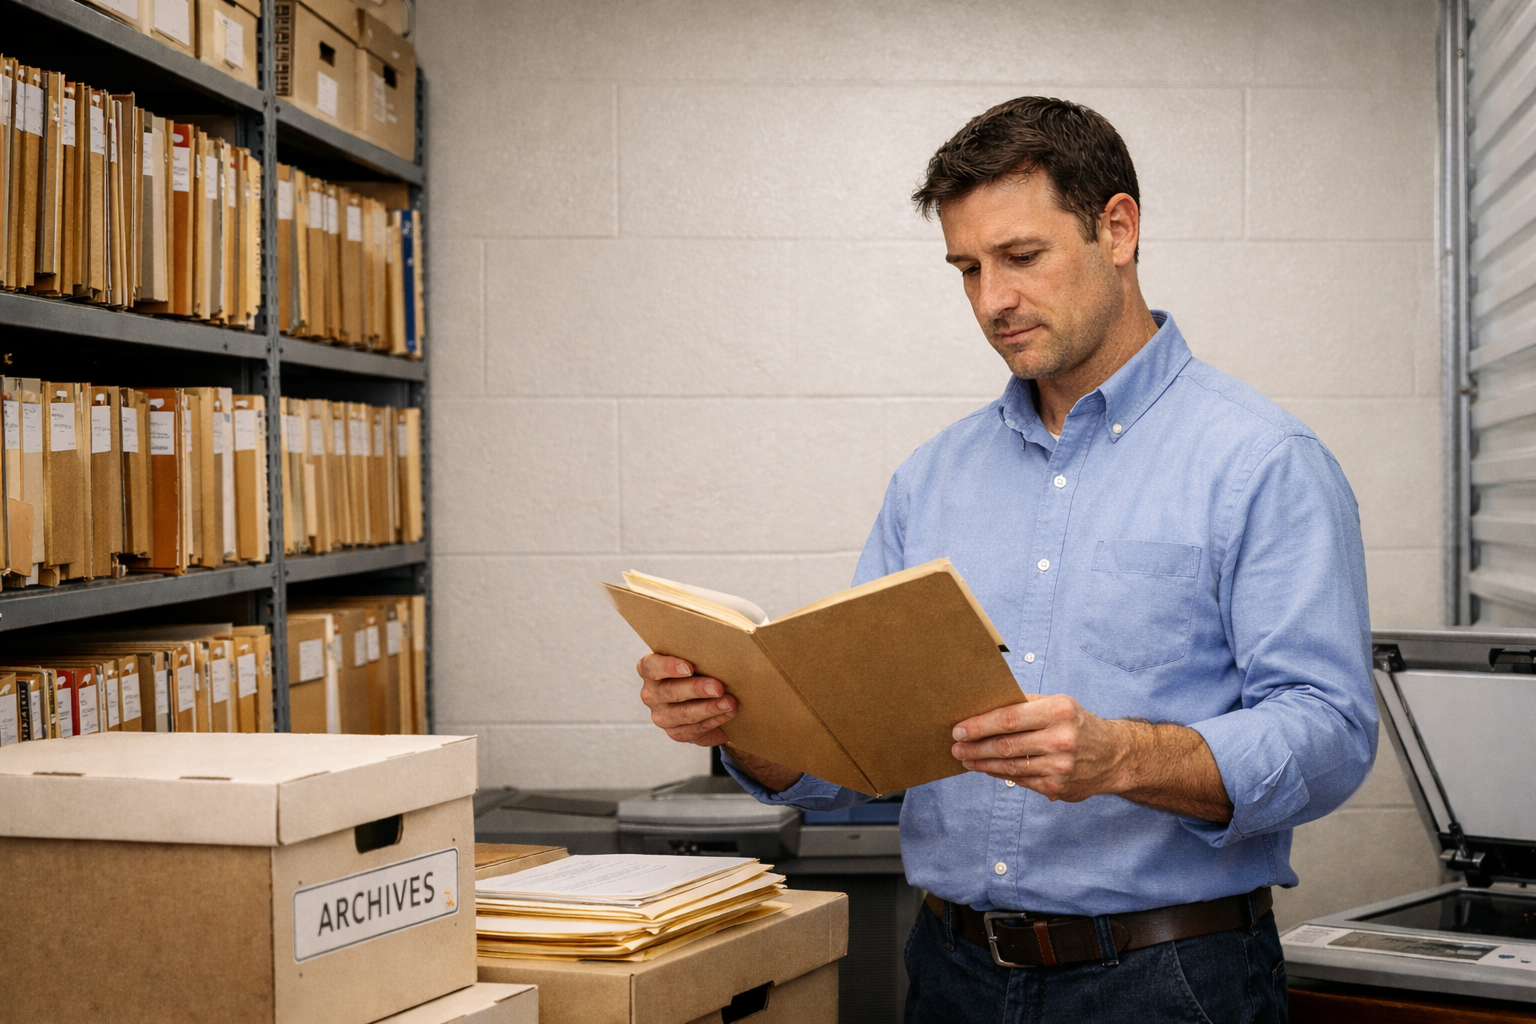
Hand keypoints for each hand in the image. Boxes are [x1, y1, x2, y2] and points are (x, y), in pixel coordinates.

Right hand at [636, 653, 736, 745]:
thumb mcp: (694, 659)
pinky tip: (727, 714)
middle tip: (718, 687)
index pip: (651, 667)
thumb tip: (722, 652)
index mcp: (650, 670)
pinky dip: (713, 721)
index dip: (668, 666)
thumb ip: (698, 655)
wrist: (703, 697)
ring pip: (683, 713)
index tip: (689, 668)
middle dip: (697, 689)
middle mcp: (651, 694)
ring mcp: (661, 715)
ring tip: (729, 703)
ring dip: (708, 709)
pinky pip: (693, 730)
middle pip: (670, 691)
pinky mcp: (675, 732)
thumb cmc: (697, 670)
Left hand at [949, 693, 1232, 821]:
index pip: (1009, 719)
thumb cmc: (1077, 724)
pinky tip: (986, 768)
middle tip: (954, 746)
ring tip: (964, 758)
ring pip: (1009, 766)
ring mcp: (1060, 767)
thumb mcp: (1057, 704)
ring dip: (981, 763)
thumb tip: (983, 707)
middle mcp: (1061, 740)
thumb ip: (1025, 705)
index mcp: (1059, 712)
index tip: (959, 728)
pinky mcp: (1057, 788)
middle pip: (1005, 745)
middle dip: (974, 747)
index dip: (980, 725)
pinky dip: (999, 773)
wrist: (1115, 756)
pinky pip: (1019, 780)